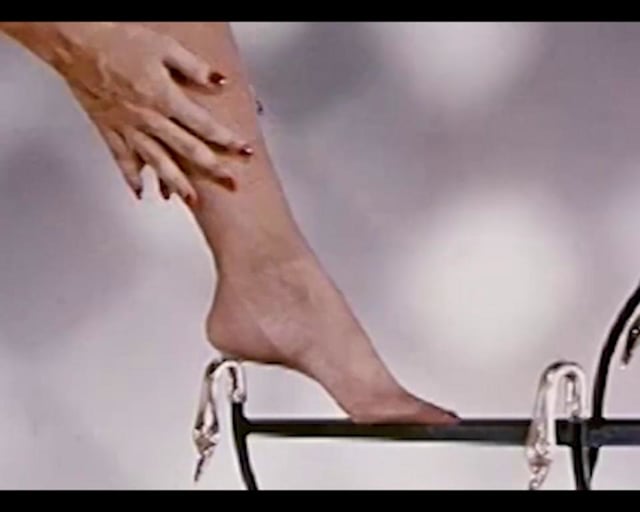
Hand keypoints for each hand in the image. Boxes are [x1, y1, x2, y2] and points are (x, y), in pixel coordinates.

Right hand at [4, 22, 251, 202]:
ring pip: (157, 163)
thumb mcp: (164, 47)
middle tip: (231, 184)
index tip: (245, 152)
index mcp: (164, 99)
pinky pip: (123, 160)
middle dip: (212, 169)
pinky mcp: (110, 130)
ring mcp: (128, 129)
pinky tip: (141, 192)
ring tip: (192, 200)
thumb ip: (194, 68)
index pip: (204, 126)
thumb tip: (220, 82)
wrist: (75, 43)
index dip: (227, 140)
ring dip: (176, 184)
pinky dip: (132, 178)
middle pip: (186, 151)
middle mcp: (148, 119)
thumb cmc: (117, 41)